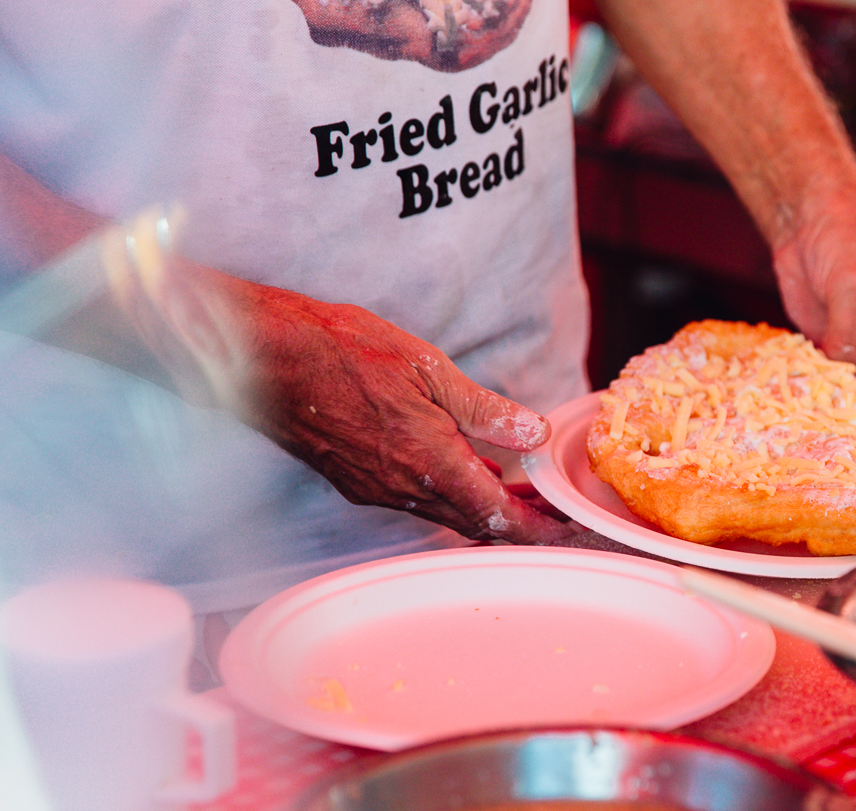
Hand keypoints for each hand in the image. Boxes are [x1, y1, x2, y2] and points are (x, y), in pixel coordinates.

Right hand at [102, 229, 574, 543]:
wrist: (259, 358)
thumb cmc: (339, 351)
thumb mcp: (428, 367)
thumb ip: (485, 408)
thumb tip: (532, 433)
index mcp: (429, 463)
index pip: (499, 518)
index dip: (541, 530)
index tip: (571, 529)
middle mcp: (402, 490)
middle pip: (476, 525)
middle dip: (522, 522)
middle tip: (557, 507)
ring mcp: (375, 490)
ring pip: (447, 515)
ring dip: (488, 508)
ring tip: (526, 487)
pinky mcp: (357, 480)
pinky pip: (418, 500)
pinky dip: (454, 492)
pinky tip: (472, 466)